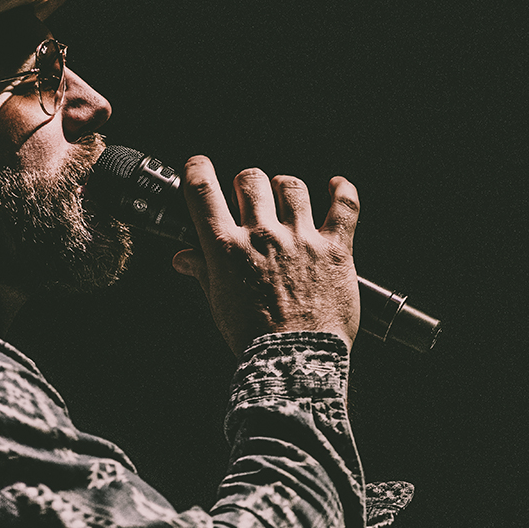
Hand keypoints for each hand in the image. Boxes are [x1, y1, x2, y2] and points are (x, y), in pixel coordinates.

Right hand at [172, 156, 360, 356]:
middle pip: (250, 179)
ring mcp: (301, 240)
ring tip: (286, 198)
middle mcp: (263, 237)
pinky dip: (342, 191)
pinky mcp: (334, 249)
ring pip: (292, 186)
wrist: (295, 361)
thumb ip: (202, 273)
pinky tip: (336, 185)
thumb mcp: (219, 304)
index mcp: (227, 249)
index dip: (197, 170)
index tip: (199, 167)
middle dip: (246, 184)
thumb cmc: (254, 338)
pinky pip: (344, 206)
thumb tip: (184, 259)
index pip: (202, 192)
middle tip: (249, 199)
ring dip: (285, 188)